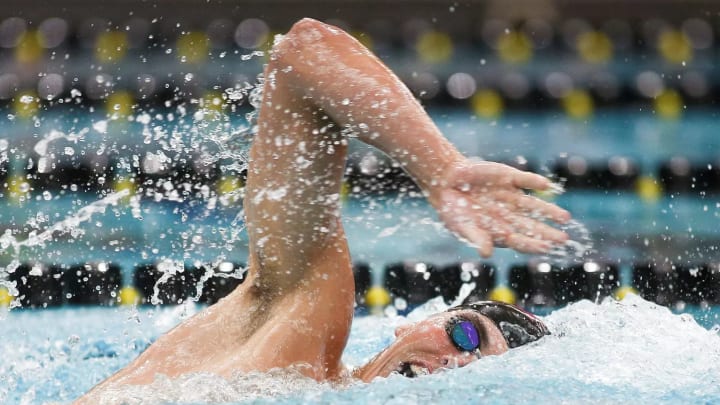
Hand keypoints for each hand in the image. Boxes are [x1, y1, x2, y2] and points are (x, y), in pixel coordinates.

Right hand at [428, 160, 570, 257]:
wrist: (446, 182)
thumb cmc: (453, 210)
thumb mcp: (461, 226)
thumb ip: (476, 237)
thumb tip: (486, 253)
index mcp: (498, 231)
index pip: (520, 240)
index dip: (533, 245)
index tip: (546, 248)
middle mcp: (509, 215)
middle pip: (531, 226)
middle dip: (547, 233)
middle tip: (563, 239)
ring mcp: (510, 197)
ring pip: (533, 205)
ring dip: (549, 211)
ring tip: (565, 218)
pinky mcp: (508, 178)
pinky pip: (524, 180)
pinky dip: (534, 182)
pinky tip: (546, 186)